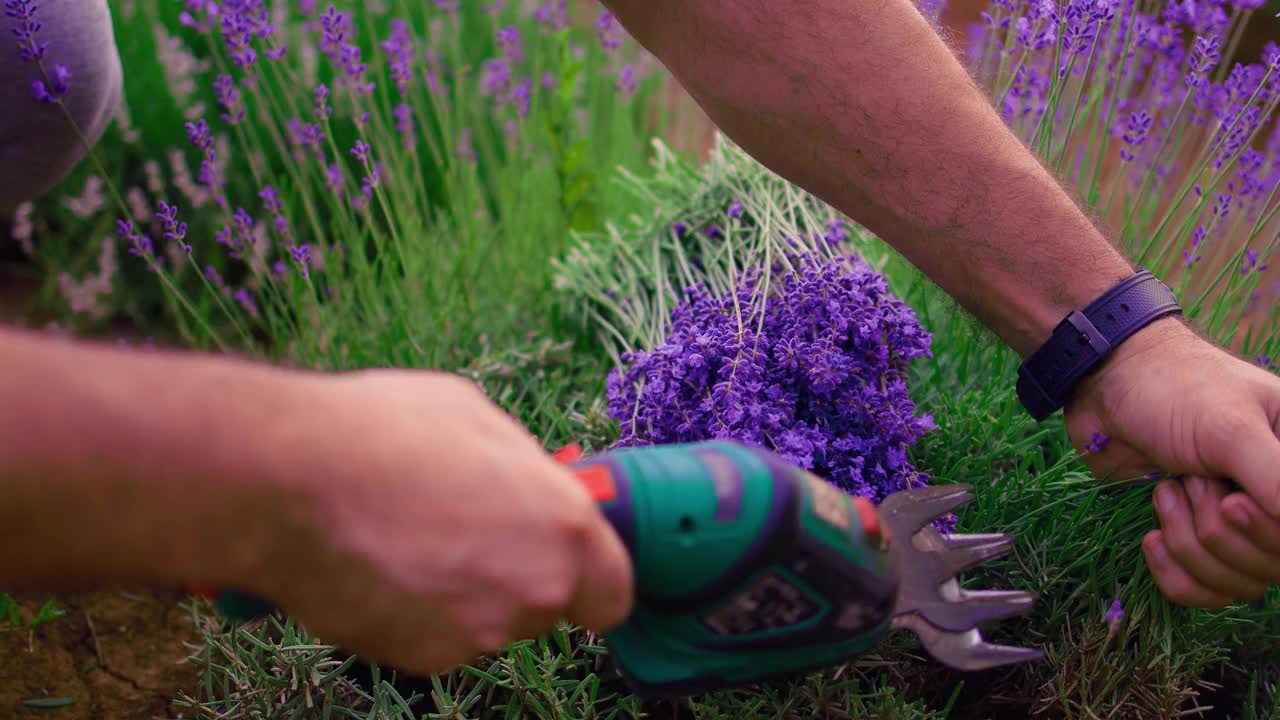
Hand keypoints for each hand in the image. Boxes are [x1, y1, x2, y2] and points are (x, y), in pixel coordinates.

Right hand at [239, 369, 633, 674]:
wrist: (286, 482)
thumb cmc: (383, 433)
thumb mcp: (476, 418)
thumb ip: (522, 469)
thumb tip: (528, 483)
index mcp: (563, 527)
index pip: (613, 593)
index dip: (591, 578)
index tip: (566, 560)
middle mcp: (534, 590)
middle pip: (548, 605)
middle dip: (518, 573)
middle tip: (466, 529)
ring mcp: (477, 631)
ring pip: (489, 621)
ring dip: (464, 593)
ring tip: (409, 538)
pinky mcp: (421, 656)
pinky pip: (437, 636)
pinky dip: (416, 612)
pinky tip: (381, 565)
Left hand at [1064, 316, 1279, 606]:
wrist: (1105, 386)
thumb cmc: (1175, 390)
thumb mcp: (1232, 428)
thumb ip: (1279, 479)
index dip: (1267, 533)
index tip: (1229, 502)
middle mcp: (1278, 499)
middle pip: (1271, 567)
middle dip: (1217, 528)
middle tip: (1192, 477)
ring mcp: (1240, 525)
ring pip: (1236, 583)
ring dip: (1189, 542)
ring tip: (1168, 490)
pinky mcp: (1197, 540)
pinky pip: (1202, 590)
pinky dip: (1173, 570)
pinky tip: (1152, 538)